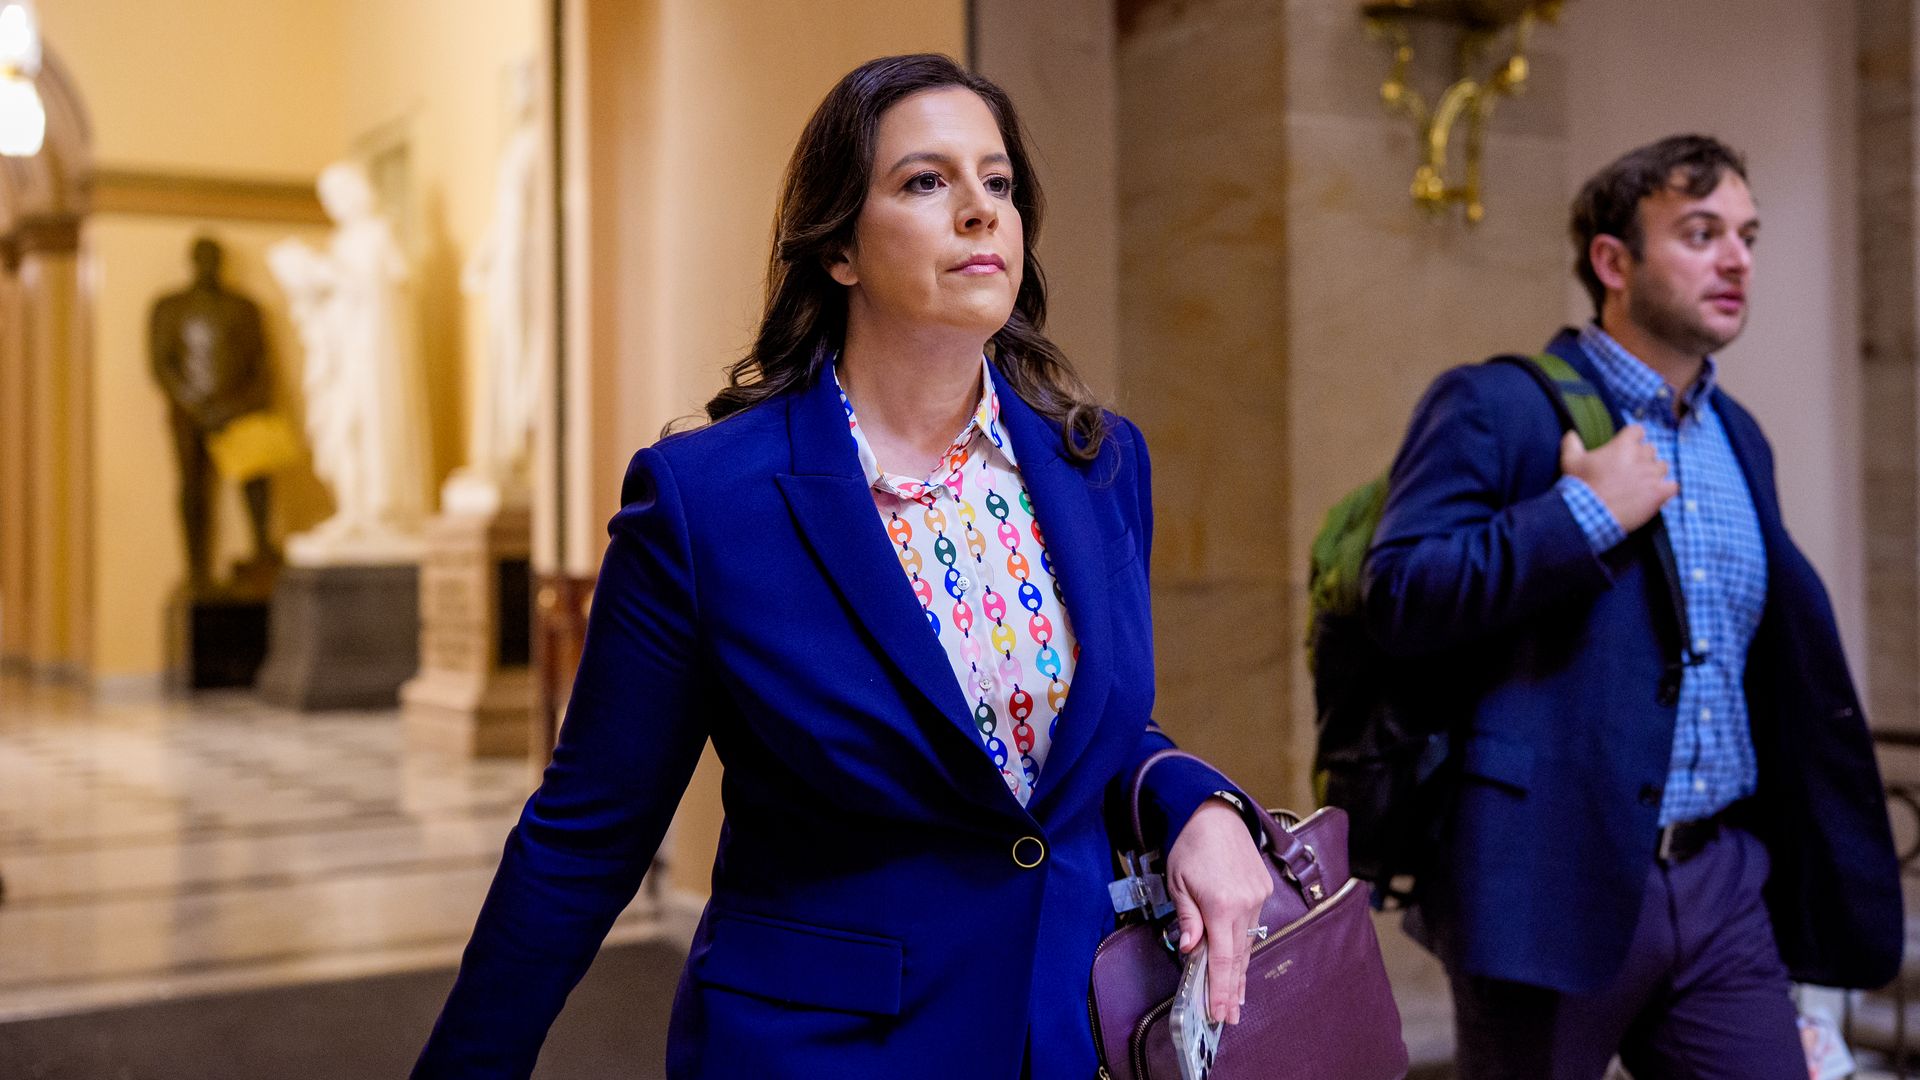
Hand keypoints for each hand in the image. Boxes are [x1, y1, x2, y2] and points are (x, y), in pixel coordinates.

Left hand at [1165, 798, 1273, 1024]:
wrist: (1216, 813)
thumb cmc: (1190, 845)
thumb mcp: (1178, 883)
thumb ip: (1188, 919)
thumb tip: (1192, 950)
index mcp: (1222, 905)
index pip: (1223, 959)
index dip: (1221, 989)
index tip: (1220, 1013)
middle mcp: (1246, 905)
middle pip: (1239, 957)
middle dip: (1233, 990)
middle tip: (1229, 1017)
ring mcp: (1258, 897)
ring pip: (1248, 943)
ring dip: (1240, 971)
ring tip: (1236, 999)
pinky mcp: (1263, 889)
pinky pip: (1253, 926)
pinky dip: (1245, 945)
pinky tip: (1240, 962)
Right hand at [1559, 425, 1676, 532]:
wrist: (1589, 513)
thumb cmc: (1581, 486)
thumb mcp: (1570, 461)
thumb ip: (1572, 443)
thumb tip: (1571, 433)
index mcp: (1623, 445)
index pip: (1637, 430)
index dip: (1633, 437)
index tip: (1627, 446)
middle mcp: (1641, 457)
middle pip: (1651, 449)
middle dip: (1643, 457)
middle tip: (1631, 469)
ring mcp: (1652, 475)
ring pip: (1663, 466)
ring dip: (1655, 473)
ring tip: (1643, 483)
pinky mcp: (1659, 493)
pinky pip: (1673, 486)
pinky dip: (1666, 490)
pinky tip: (1656, 495)